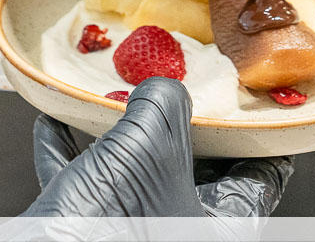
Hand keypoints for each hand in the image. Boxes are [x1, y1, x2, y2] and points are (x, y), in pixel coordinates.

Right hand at [21, 79, 290, 226]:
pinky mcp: (88, 230)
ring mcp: (133, 233)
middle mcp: (179, 232)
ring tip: (112, 97)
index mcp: (218, 227)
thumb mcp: (150, 136)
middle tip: (178, 87)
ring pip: (136, 175)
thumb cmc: (110, 214)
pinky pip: (83, 186)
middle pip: (194, 168)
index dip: (260, 133)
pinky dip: (69, 152)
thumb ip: (163, 99)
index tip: (257, 103)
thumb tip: (160, 86)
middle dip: (178, 124)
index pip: (260, 176)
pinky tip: (53, 121)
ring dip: (119, 133)